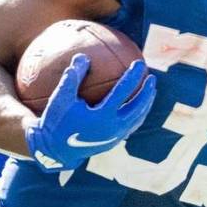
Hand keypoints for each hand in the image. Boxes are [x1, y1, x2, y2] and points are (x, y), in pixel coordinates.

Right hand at [23, 54, 156, 172]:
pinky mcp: (113, 142)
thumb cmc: (56, 121)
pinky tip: (139, 106)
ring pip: (137, 119)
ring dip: (146, 104)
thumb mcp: (60, 98)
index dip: (133, 76)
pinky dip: (138, 115)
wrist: (54, 151)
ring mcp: (115, 137)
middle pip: (137, 107)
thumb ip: (72, 76)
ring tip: (151, 91)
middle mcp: (112, 128)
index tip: (139, 64)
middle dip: (147, 91)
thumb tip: (83, 55)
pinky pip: (131, 126)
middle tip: (152, 77)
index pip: (123, 92)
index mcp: (101, 116)